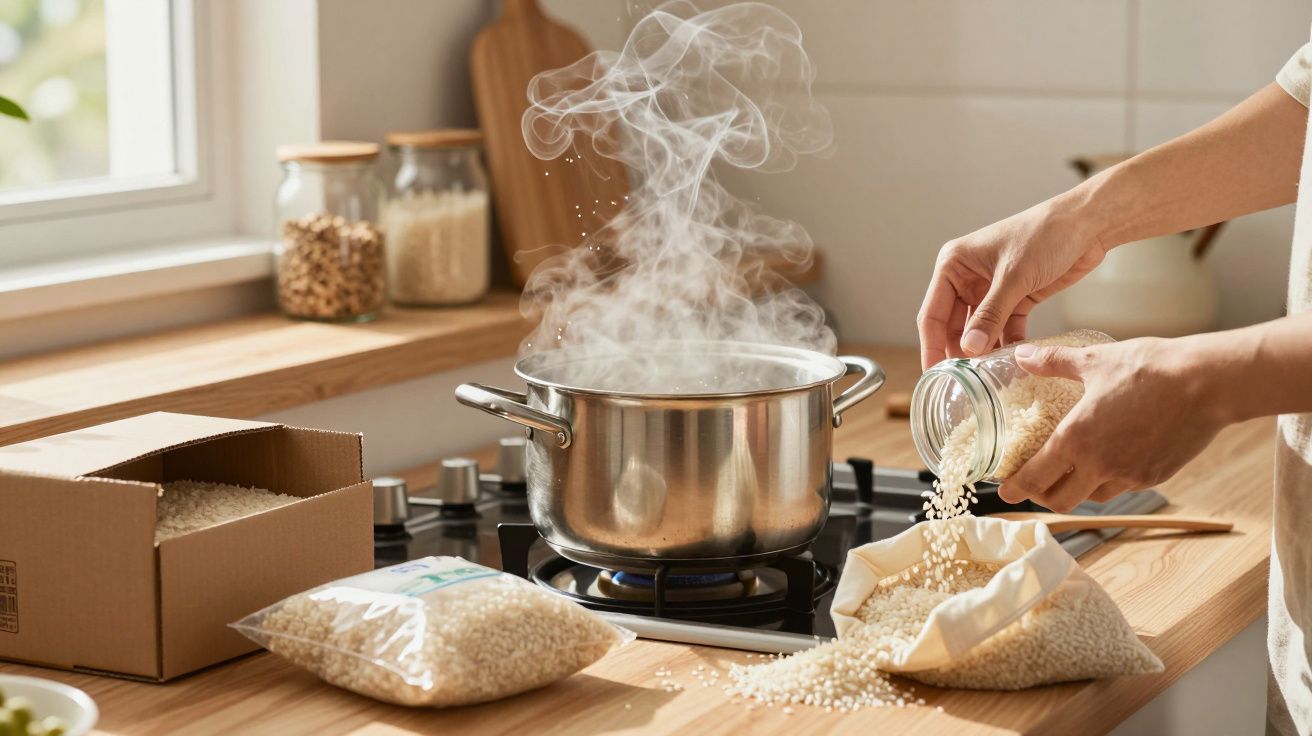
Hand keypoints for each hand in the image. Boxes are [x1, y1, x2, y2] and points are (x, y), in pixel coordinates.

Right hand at [917, 199, 1107, 369]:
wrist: (1088, 223)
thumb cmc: (1045, 234)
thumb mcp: (1014, 276)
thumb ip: (990, 314)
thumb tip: (969, 349)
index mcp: (954, 265)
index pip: (932, 313)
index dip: (931, 345)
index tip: (934, 375)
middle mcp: (967, 278)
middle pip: (953, 325)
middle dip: (958, 352)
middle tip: (961, 384)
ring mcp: (991, 290)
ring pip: (979, 330)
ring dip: (984, 351)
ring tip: (986, 378)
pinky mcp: (1016, 298)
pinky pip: (1004, 328)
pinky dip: (1007, 344)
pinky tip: (1011, 363)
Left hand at [997, 337, 1227, 512]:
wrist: (1208, 382)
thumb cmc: (1150, 368)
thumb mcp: (1095, 359)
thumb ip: (1054, 362)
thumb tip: (1023, 354)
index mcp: (1077, 439)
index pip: (1035, 478)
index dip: (1015, 488)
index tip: (1003, 491)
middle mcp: (1100, 466)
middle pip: (1060, 501)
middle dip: (1042, 496)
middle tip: (1034, 483)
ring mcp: (1130, 475)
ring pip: (1093, 497)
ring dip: (1077, 489)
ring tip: (1071, 471)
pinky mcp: (1155, 477)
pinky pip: (1122, 487)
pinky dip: (1108, 481)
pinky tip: (1108, 460)